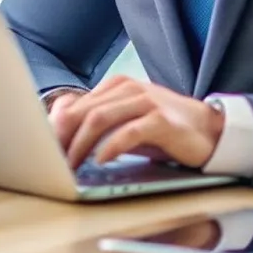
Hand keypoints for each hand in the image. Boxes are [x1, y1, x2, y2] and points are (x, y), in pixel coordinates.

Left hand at [47, 75, 224, 169]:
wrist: (210, 130)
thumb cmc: (164, 129)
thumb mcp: (128, 122)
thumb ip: (100, 123)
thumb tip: (62, 135)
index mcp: (116, 86)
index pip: (75, 105)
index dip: (55, 129)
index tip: (42, 151)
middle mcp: (127, 89)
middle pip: (82, 112)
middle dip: (62, 139)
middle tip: (50, 162)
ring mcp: (145, 102)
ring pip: (99, 120)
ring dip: (80, 145)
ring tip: (70, 166)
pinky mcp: (161, 120)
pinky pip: (128, 132)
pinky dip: (110, 147)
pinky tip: (101, 160)